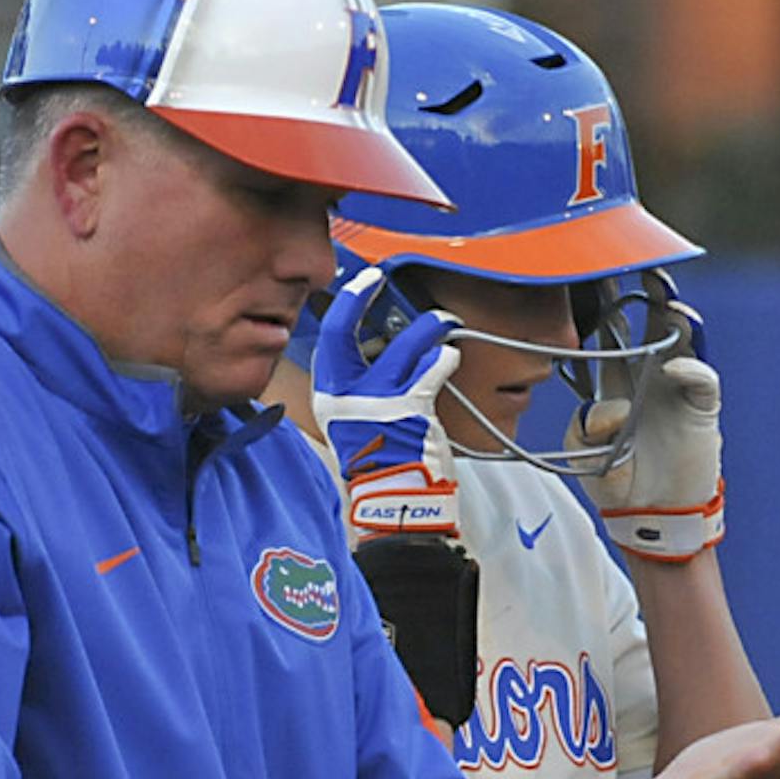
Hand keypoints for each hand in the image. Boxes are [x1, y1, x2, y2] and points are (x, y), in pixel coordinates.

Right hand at [311, 266, 462, 536]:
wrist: (395, 500)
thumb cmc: (379, 459)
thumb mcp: (354, 420)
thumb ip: (361, 385)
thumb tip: (380, 348)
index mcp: (330, 396)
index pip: (329, 340)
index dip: (344, 305)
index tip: (361, 283)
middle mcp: (345, 396)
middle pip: (344, 334)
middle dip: (359, 297)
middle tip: (379, 278)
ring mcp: (376, 401)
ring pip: (401, 348)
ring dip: (426, 329)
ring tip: (442, 321)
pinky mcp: (409, 409)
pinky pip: (430, 370)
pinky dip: (443, 359)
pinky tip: (450, 354)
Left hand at [567, 270, 723, 560]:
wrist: (650, 513)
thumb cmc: (614, 477)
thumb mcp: (585, 451)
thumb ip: (586, 427)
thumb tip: (615, 408)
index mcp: (617, 376)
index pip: (613, 328)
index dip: (608, 300)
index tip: (598, 270)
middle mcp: (650, 373)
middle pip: (654, 321)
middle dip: (652, 293)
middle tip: (645, 266)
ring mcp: (677, 388)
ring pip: (684, 342)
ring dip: (678, 320)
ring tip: (669, 302)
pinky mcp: (701, 410)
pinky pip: (702, 381)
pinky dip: (690, 370)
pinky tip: (673, 369)